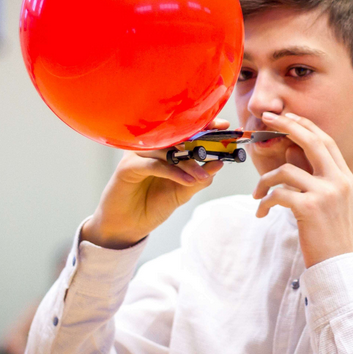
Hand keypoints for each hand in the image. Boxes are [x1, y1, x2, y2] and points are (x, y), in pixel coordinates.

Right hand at [82, 118, 228, 248]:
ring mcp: (138, 155)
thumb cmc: (153, 205)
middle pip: (177, 137)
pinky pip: (154, 165)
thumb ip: (199, 179)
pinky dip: (173, 172)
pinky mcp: (127, 167)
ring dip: (189, 163)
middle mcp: (150, 147)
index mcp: (164, 148)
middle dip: (200, 140)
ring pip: (167, 151)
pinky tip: (187, 181)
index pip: (185, 132)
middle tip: (219, 146)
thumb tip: (219, 163)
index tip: (225, 127)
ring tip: (203, 176)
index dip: (204, 126)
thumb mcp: (182, 192)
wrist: (128, 226)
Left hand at [252, 112, 352, 267]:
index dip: (305, 125)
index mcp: (346, 178)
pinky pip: (278, 193)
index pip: (326, 141)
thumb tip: (290, 153)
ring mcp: (326, 194)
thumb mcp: (329, 202)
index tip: (286, 117)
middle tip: (265, 120)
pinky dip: (264, 201)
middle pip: (311, 141)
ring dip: (265, 181)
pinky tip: (262, 212)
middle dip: (287, 125)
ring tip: (257, 196)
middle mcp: (339, 181)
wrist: (340, 267)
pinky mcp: (310, 208)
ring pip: (286, 170)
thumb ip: (314, 177)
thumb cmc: (330, 237)